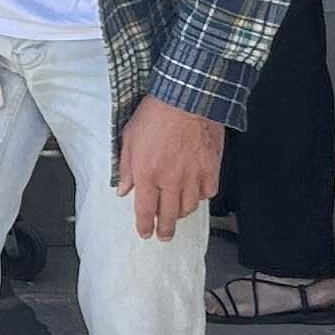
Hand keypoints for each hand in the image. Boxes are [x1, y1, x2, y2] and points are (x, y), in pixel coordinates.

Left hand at [114, 98, 223, 233]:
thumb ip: (127, 167)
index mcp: (148, 173)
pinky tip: (197, 193)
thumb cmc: (156, 114)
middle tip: (164, 236)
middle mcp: (170, 180)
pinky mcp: (211, 168)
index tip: (145, 233)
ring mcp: (193, 176)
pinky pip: (208, 192)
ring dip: (182, 213)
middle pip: (169, 215)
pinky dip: (202, 196)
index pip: (145, 210)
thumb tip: (123, 189)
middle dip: (165, 230)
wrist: (187, 98)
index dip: (145, 225)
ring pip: (189, 207)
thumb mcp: (130, 137)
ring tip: (178, 213)